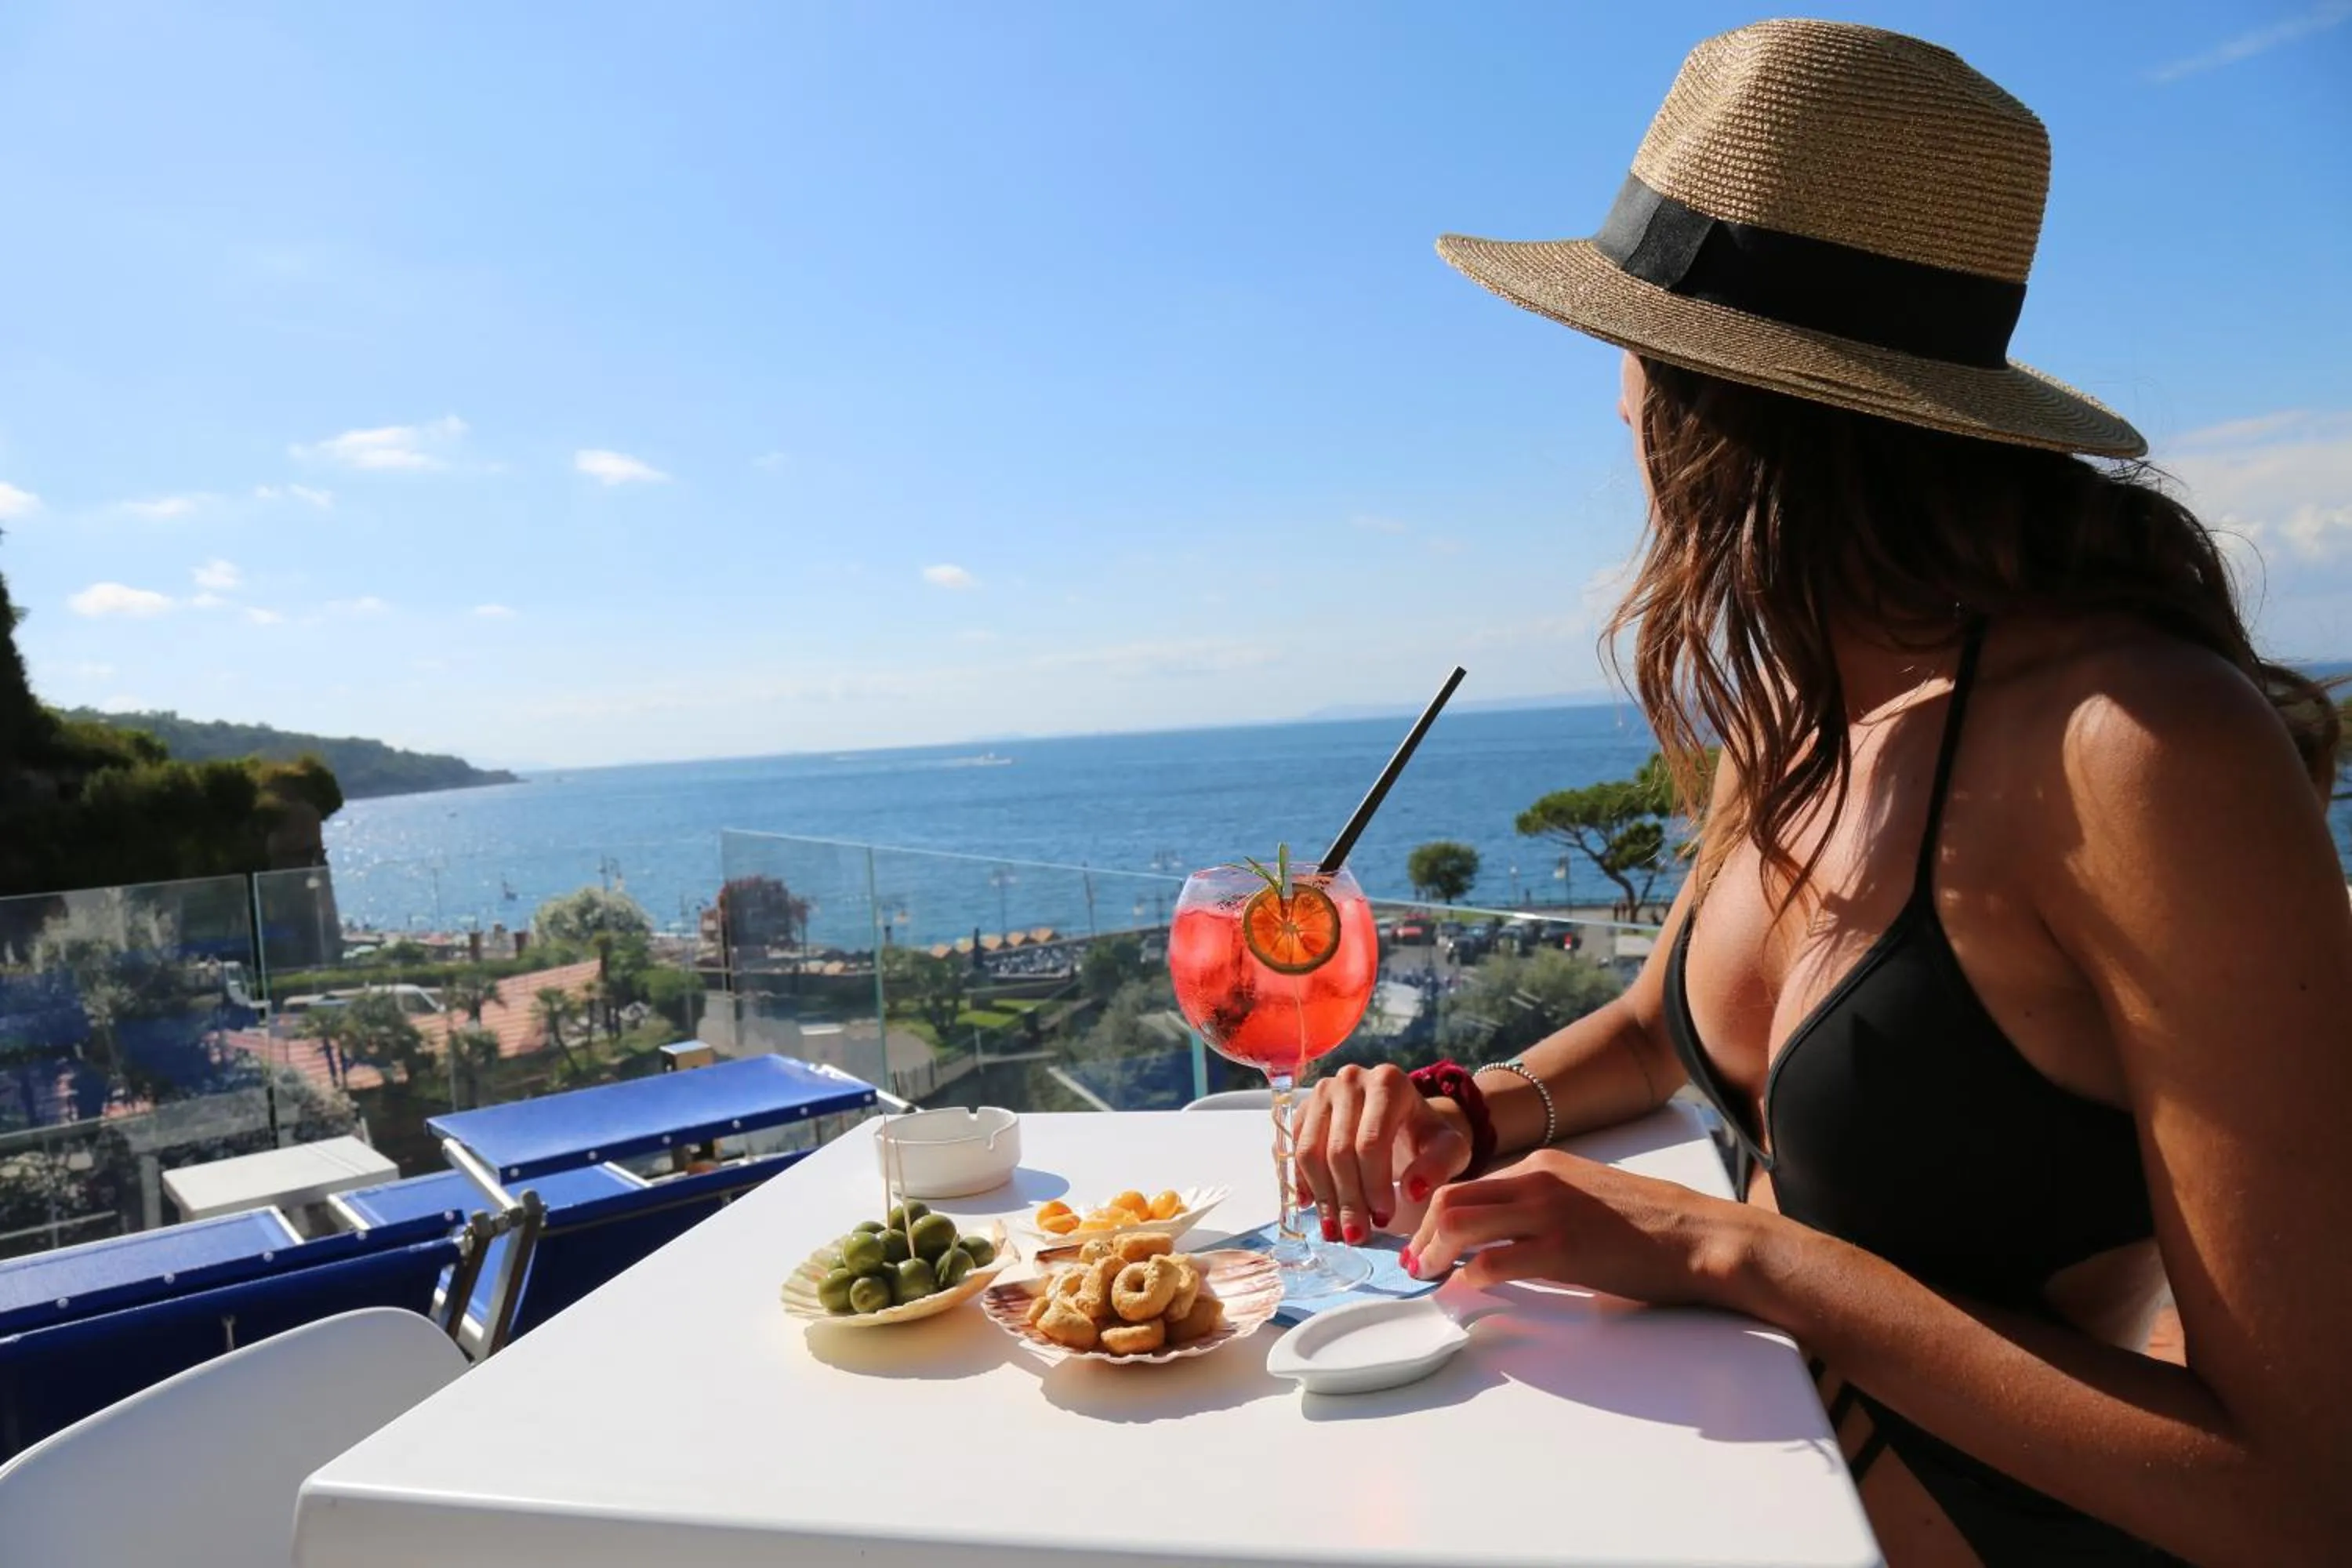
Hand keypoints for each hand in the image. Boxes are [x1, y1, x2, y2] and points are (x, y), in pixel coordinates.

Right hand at [1293, 1063, 1471, 1243]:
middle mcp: (1350, 1079)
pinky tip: (1313, 1206)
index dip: (1374, 1185)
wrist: (1404, 1118)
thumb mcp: (1449, 1149)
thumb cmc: (1426, 1136)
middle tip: (1356, 1235)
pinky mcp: (1304, 1108)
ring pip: (1310, 1152)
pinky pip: (1294, 1150)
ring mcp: (1322, 1091)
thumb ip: (1439, 1166)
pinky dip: (1302, 1181)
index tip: (1383, 1218)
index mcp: (1388, 1082)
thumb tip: (1411, 1191)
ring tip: (1335, 1229)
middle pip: (1339, 1150)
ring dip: (1323, 1197)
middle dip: (1348, 1199)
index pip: (1371, 1142)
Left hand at [1401, 1148, 1760, 1308]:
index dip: (1437, 1216)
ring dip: (1435, 1253)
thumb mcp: (1586, 1194)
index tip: (1426, 1241)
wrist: (1700, 1236)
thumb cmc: (1651, 1223)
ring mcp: (1548, 1214)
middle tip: (1416, 1263)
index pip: (1468, 1185)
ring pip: (1461, 1224)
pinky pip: (1494, 1262)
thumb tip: (1503, 1231)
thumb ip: (1543, 1203)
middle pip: (1451, 1199)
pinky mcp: (1562, 1251)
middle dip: (1423, 1233)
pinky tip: (1469, 1289)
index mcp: (1543, 1166)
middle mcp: (1538, 1181)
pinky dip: (1470, 1277)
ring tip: (1430, 1276)